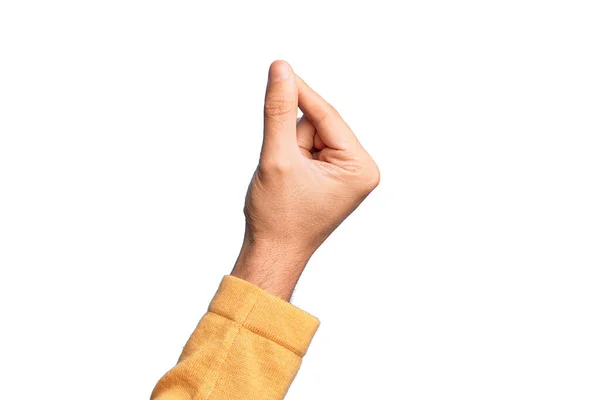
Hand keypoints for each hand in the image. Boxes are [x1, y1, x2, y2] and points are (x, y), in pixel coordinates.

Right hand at [231, 61, 379, 299]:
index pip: (327, 116)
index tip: (280, 68)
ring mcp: (347, 174)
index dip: (300, 94)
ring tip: (284, 180)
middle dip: (292, 140)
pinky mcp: (332, 177)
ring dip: (289, 149)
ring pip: (310, 136)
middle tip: (281, 167)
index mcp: (360, 167)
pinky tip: (287, 180)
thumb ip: (278, 111)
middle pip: (319, 125)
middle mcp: (360, 169)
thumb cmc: (279, 217)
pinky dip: (291, 157)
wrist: (272, 254)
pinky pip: (308, 149)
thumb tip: (281, 70)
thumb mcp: (278, 158)